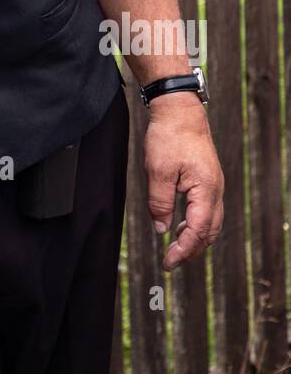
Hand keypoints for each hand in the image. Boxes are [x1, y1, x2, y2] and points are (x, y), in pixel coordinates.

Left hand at [142, 95, 223, 270]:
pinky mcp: (208, 179)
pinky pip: (206, 209)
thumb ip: (160, 203)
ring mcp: (214, 184)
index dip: (183, 250)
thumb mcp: (158, 171)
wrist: (179, 109)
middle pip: (209, 231)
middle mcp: (215, 190)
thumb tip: (162, 230)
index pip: (198, 231)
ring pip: (210, 222)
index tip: (168, 263)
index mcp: (206, 190)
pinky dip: (195, 223)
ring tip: (174, 247)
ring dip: (194, 237)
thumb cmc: (169, 137)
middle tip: (171, 261)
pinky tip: (179, 224)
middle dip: (191, 249)